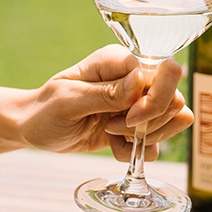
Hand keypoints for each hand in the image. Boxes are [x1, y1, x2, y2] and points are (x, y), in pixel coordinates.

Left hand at [19, 45, 190, 159]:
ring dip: (147, 137)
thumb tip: (139, 81)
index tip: (125, 119)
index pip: (162, 72)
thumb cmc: (45, 110)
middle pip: (175, 97)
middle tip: (115, 128)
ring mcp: (139, 100)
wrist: (35, 129)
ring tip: (113, 135)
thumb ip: (105, 94)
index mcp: (118, 60)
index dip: (151, 101)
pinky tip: (114, 145)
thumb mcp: (68, 102)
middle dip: (150, 122)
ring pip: (176, 118)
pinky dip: (139, 150)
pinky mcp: (139, 123)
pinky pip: (160, 140)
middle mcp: (135, 77)